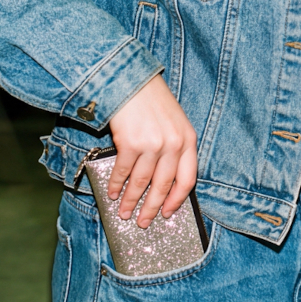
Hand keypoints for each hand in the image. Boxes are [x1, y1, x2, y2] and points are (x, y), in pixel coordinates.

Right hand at [106, 74, 197, 227]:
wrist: (130, 79)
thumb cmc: (151, 101)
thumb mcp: (174, 122)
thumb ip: (174, 147)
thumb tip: (162, 182)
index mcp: (187, 139)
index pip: (187, 179)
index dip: (177, 200)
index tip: (168, 213)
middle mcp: (173, 144)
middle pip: (163, 186)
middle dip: (152, 208)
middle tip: (144, 222)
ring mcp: (152, 144)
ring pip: (141, 183)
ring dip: (131, 201)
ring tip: (124, 212)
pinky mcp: (130, 143)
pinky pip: (123, 172)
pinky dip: (116, 185)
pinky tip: (112, 192)